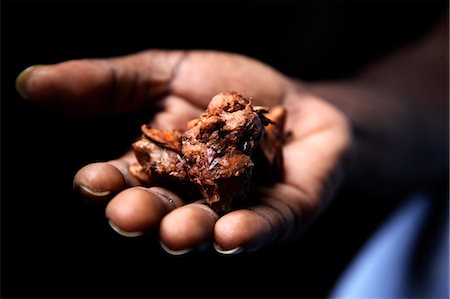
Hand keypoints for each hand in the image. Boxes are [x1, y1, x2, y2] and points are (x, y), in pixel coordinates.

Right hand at [16, 50, 350, 253]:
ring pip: (206, 227)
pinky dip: (247, 233)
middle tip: (128, 215)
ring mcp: (234, 209)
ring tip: (176, 233)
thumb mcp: (166, 72)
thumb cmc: (231, 89)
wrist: (297, 100)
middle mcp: (191, 196)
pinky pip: (262, 228)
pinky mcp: (279, 216)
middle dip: (144, 215)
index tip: (90, 181)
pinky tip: (231, 235)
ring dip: (188, 232)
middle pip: (160, 211)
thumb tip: (31, 81)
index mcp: (159, 166)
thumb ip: (108, 83)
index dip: (107, 183)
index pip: (125, 179)